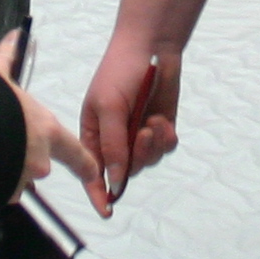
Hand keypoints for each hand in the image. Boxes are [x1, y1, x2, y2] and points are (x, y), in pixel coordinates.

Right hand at [0, 30, 100, 203]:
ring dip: (4, 171)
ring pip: (15, 180)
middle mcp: (37, 160)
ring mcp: (17, 181)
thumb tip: (13, 38)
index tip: (93, 172)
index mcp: (44, 130)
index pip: (76, 152)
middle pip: (39, 165)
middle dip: (23, 157)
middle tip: (1, 141)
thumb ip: (6, 57)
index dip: (85, 162)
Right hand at [78, 39, 181, 214]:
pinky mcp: (160, 128)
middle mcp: (116, 139)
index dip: (98, 193)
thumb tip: (115, 181)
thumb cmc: (119, 71)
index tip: (107, 212)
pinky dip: (166, 139)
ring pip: (148, 161)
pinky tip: (164, 121)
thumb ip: (113, 145)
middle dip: (137, 156)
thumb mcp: (109, 107)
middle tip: (144, 133)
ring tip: (154, 122)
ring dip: (154, 146)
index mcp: (93, 134)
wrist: (151, 47)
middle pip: (126, 170)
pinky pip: (165, 148)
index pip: (93, 172)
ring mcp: (139, 134)